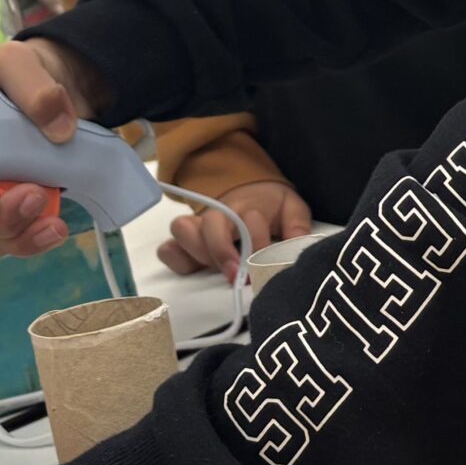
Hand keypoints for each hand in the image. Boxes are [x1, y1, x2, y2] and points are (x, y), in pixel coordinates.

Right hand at [0, 38, 116, 263]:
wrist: (57, 85)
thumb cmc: (19, 77)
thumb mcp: (21, 66)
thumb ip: (33, 86)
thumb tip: (59, 126)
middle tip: (33, 194)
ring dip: (18, 236)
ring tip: (51, 220)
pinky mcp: (19, 210)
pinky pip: (18, 240)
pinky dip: (36, 241)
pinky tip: (56, 229)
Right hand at [162, 179, 310, 279]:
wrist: (248, 188)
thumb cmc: (270, 206)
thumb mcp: (292, 209)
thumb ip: (297, 227)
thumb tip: (297, 249)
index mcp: (249, 206)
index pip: (250, 221)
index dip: (259, 244)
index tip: (270, 264)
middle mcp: (220, 213)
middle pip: (210, 224)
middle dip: (221, 251)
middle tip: (236, 276)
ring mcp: (199, 226)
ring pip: (182, 231)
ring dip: (198, 253)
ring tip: (218, 273)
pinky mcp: (185, 241)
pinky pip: (168, 248)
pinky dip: (175, 260)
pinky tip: (193, 271)